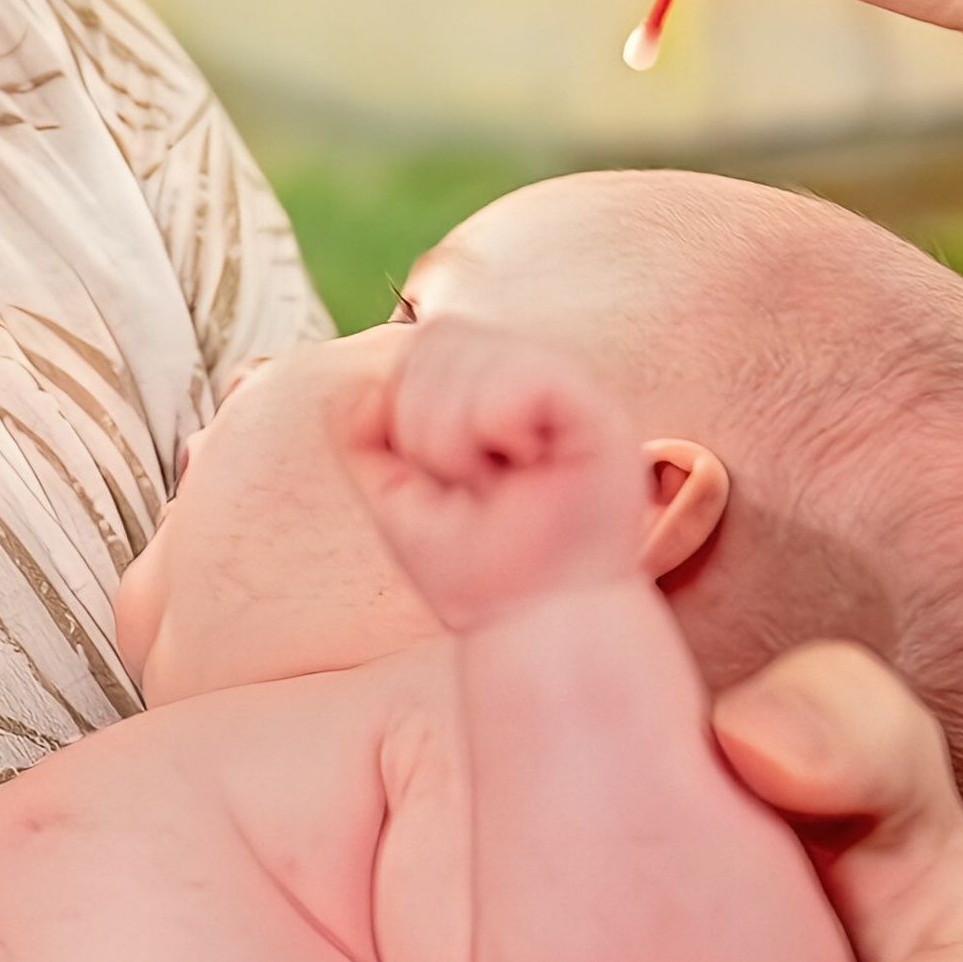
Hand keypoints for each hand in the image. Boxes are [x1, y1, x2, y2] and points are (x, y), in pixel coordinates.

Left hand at [340, 322, 641, 632]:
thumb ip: (362, 437)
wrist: (536, 624)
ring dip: (457, 434)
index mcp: (490, 391)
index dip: (407, 404)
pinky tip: (524, 465)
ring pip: (476, 352)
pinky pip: (527, 377)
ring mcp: (568, 391)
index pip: (427, 343)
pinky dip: (500, 426)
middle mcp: (531, 380)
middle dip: (425, 424)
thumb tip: (365, 387)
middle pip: (441, 337)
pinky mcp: (600, 413)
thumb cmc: (477, 571)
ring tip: (494, 481)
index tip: (440, 475)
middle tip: (468, 484)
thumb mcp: (393, 498)